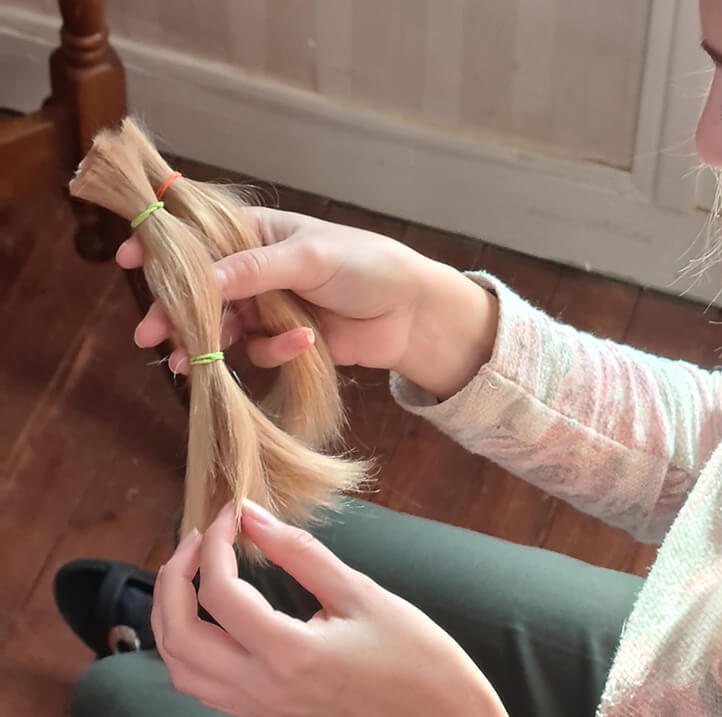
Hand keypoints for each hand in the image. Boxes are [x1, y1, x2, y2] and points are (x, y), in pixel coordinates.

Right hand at [119, 207, 497, 397]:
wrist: (414, 312)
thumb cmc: (367, 265)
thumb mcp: (309, 257)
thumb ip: (253, 269)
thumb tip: (200, 281)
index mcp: (259, 234)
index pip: (200, 236)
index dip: (163, 247)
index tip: (127, 258)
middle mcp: (258, 269)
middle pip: (203, 289)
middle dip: (177, 310)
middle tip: (150, 332)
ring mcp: (272, 306)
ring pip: (224, 326)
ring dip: (208, 342)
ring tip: (187, 362)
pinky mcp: (288, 339)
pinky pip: (262, 350)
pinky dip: (275, 351)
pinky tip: (303, 344)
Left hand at [152, 501, 506, 716]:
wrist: (441, 716)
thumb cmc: (415, 657)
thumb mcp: (362, 593)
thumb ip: (301, 553)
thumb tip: (254, 517)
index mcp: (288, 654)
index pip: (220, 592)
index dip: (217, 542)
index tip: (232, 510)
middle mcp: (262, 689)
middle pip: (178, 634)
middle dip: (173, 577)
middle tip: (197, 537)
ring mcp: (259, 709)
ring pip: (179, 668)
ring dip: (170, 615)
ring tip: (191, 571)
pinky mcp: (265, 715)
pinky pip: (201, 686)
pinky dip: (188, 647)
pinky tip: (210, 618)